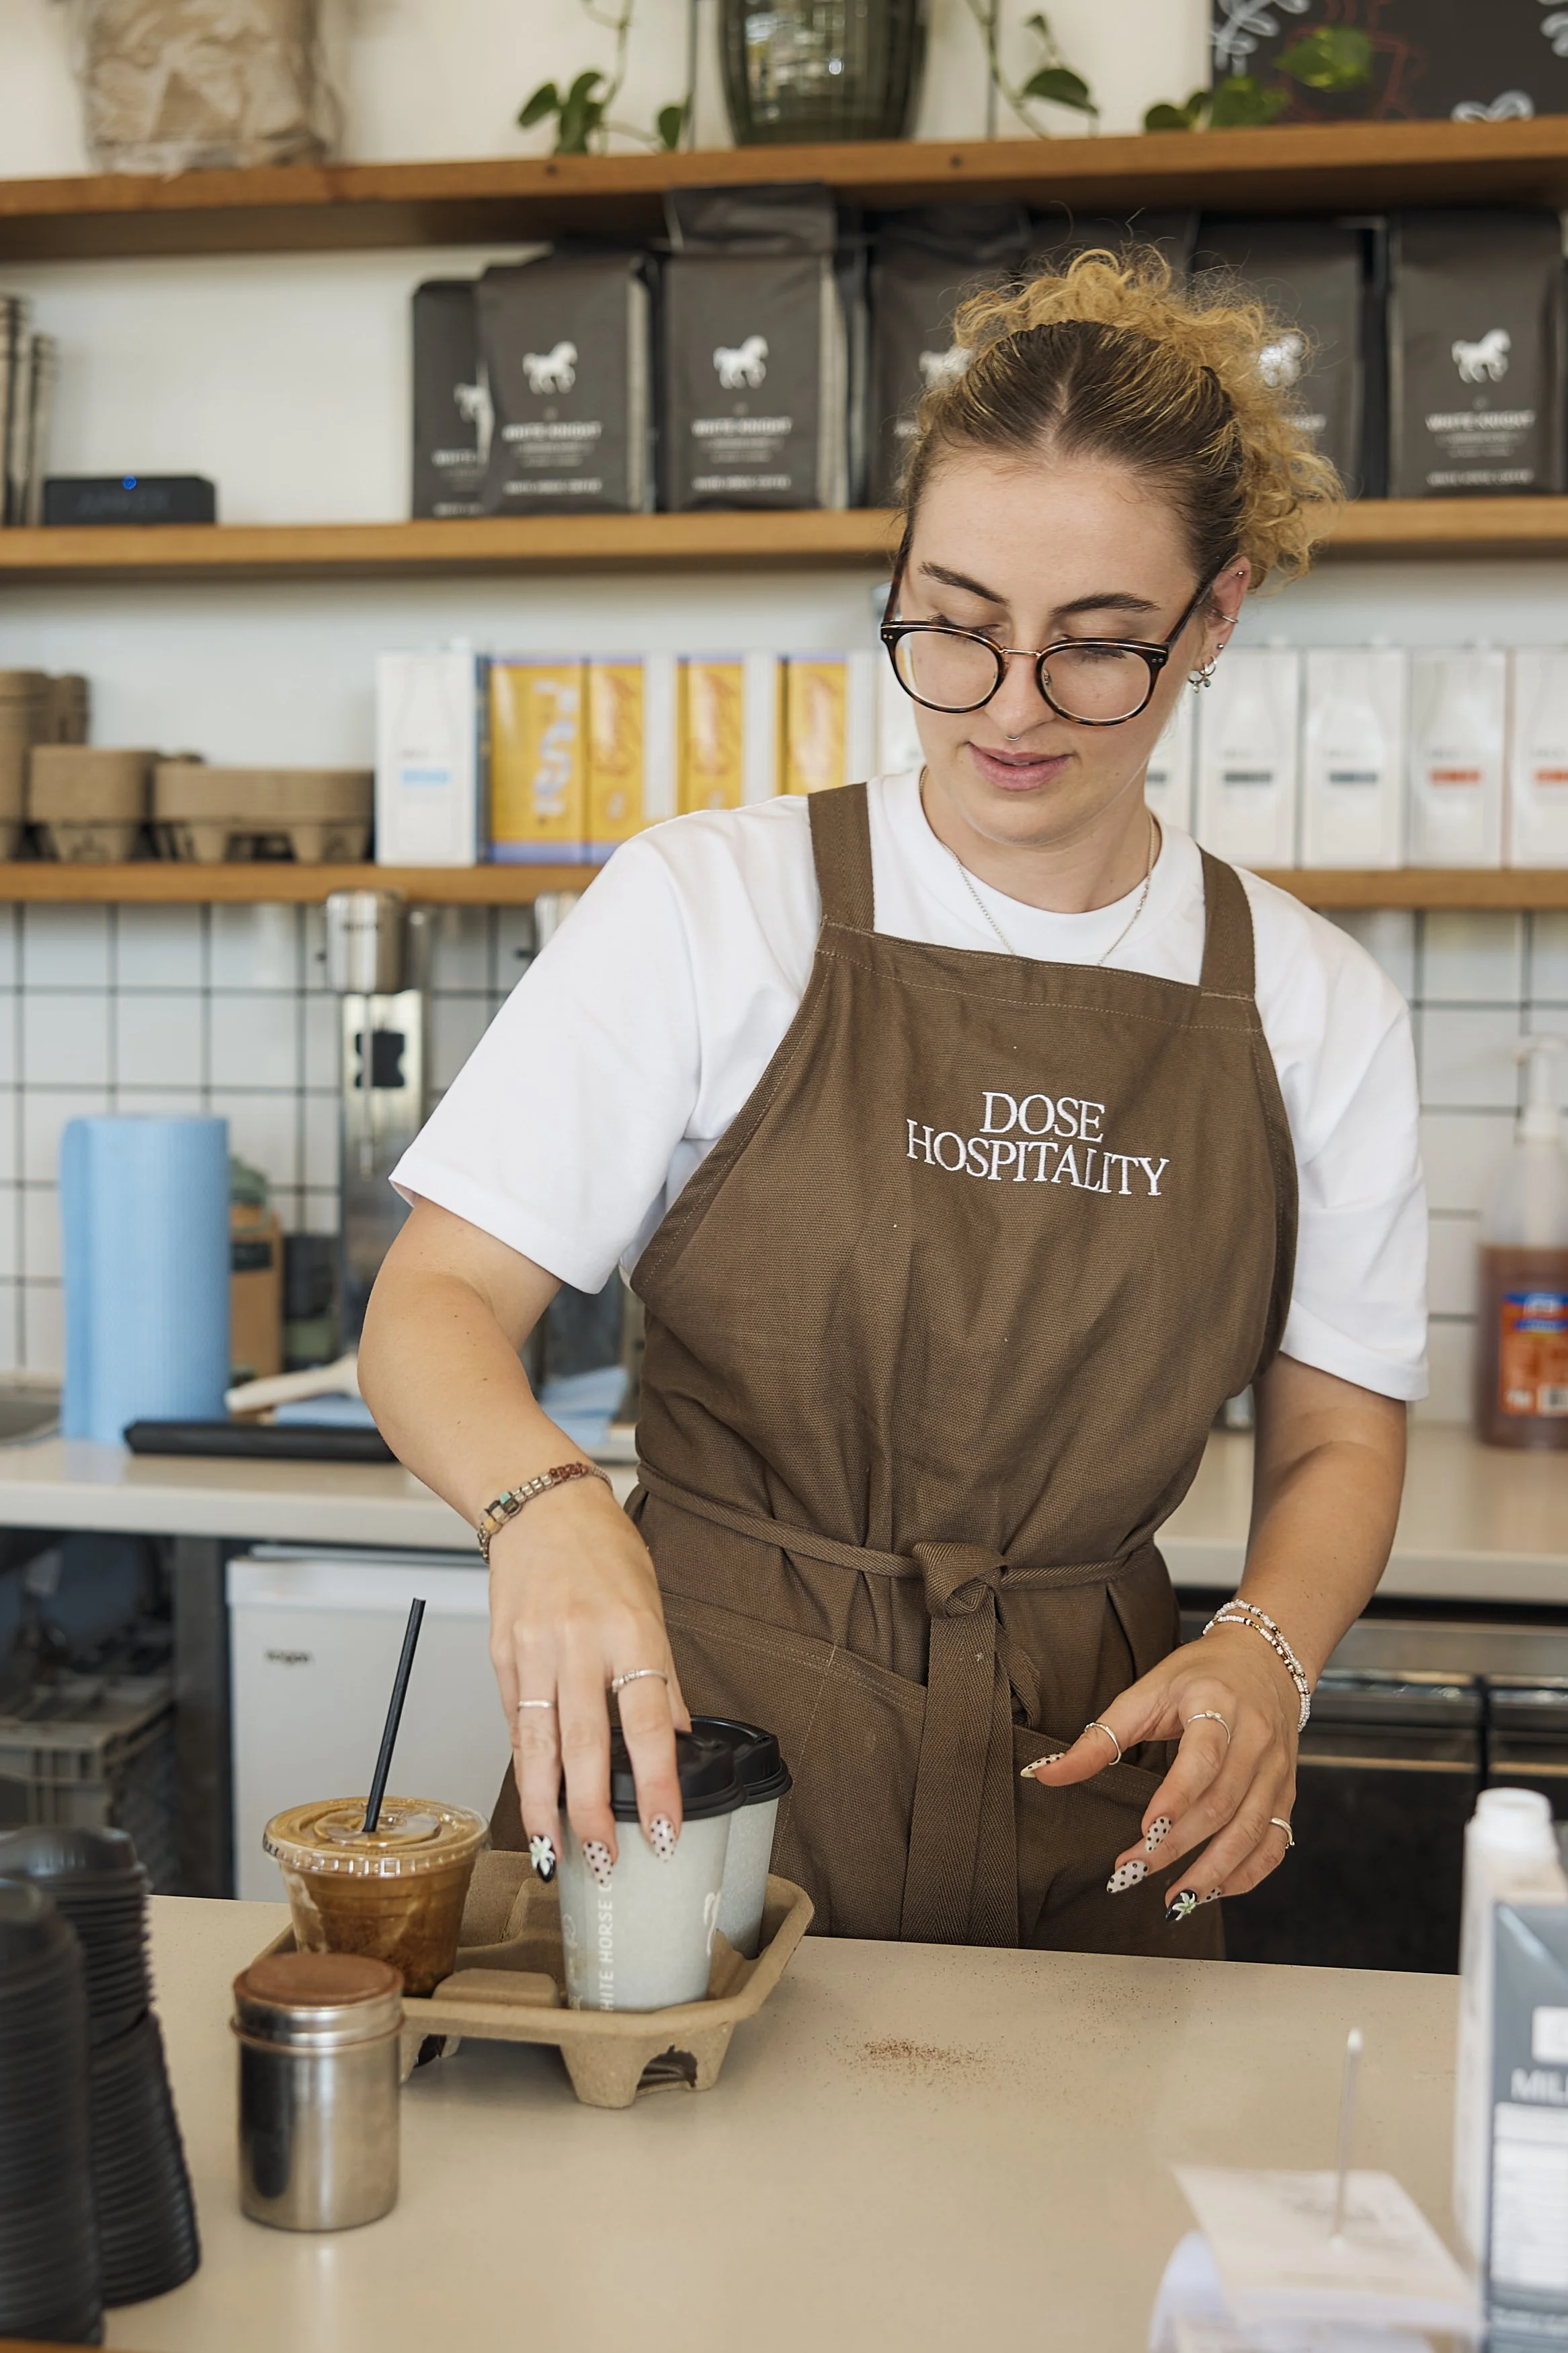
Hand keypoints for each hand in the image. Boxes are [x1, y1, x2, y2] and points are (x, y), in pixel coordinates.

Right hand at [487, 1479, 690, 1879]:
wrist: (538, 1504)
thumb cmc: (603, 1550)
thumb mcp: (651, 1603)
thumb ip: (662, 1674)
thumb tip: (678, 1736)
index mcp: (630, 1629)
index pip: (647, 1721)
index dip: (656, 1782)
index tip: (665, 1830)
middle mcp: (578, 1642)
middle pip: (584, 1743)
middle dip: (593, 1811)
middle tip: (606, 1862)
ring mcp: (533, 1649)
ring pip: (537, 1744)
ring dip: (544, 1806)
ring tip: (555, 1852)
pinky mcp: (501, 1655)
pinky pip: (516, 1721)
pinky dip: (526, 1765)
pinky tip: (533, 1799)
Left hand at [1023, 1624, 1298, 1919]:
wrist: (1264, 1660)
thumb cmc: (1199, 1676)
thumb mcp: (1145, 1692)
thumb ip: (1099, 1738)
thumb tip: (1045, 1774)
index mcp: (1218, 1704)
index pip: (1204, 1756)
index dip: (1177, 1797)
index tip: (1145, 1830)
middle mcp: (1255, 1738)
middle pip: (1221, 1803)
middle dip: (1176, 1845)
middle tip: (1133, 1871)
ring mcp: (1276, 1769)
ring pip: (1252, 1831)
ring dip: (1213, 1872)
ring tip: (1174, 1900)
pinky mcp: (1286, 1791)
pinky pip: (1275, 1842)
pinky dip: (1247, 1874)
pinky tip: (1213, 1891)